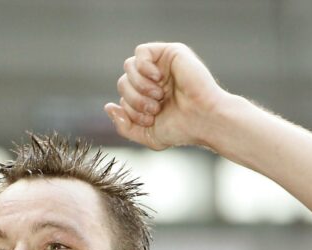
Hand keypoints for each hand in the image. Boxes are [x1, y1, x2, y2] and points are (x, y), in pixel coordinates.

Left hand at [104, 42, 226, 150]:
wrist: (204, 120)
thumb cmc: (181, 128)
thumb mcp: (146, 135)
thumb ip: (124, 126)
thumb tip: (108, 107)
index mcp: (148, 97)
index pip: (122, 97)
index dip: (129, 110)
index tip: (150, 120)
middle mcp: (153, 80)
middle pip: (122, 82)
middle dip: (133, 99)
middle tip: (154, 109)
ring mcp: (162, 65)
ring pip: (128, 67)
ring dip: (139, 87)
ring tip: (159, 96)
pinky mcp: (171, 52)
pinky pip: (141, 52)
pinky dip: (143, 67)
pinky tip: (158, 79)